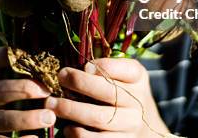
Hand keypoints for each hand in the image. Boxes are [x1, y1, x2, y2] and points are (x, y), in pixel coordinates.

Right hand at [0, 47, 55, 137]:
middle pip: (0, 90)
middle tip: (47, 91)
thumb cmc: (10, 103)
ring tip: (50, 118)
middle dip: (24, 89)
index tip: (22, 52)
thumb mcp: (12, 85)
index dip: (1, 54)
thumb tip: (69, 61)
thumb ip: (29, 73)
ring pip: (4, 119)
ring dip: (28, 118)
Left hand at [44, 58, 169, 136]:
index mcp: (139, 79)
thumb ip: (106, 69)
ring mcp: (132, 125)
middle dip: (79, 83)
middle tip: (60, 78)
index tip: (84, 66)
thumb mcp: (123, 76)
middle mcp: (139, 102)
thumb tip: (80, 68)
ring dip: (70, 110)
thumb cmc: (124, 95)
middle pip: (107, 92)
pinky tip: (68, 128)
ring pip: (98, 117)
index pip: (125, 69)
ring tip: (52, 104)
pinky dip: (78, 133)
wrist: (146, 128)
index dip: (103, 67)